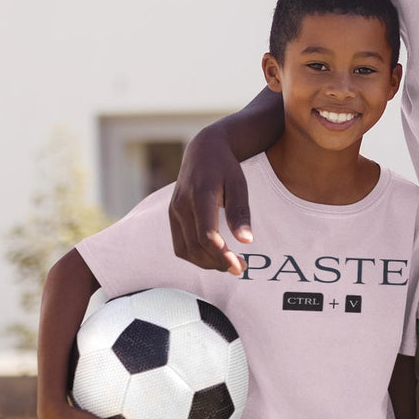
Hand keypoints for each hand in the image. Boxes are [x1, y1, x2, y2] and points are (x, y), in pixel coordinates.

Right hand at [168, 128, 249, 274]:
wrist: (203, 151)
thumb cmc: (225, 168)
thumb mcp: (239, 185)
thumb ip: (240, 212)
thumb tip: (246, 241)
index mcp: (200, 195)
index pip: (206, 234)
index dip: (222, 254)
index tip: (239, 266)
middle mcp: (182, 205)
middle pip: (195, 246)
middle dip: (218, 263)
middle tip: (240, 268)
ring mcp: (174, 211)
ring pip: (185, 249)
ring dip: (206, 263)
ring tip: (228, 264)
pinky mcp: (172, 215)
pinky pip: (179, 245)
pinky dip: (195, 256)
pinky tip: (213, 257)